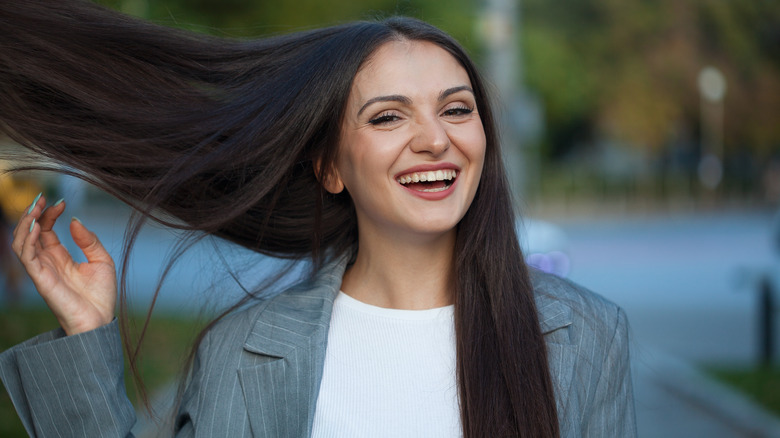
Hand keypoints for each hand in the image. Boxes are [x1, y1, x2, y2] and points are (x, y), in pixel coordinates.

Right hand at [11, 194, 116, 334]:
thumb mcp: (102, 260)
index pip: (46, 229)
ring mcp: (42, 270)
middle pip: (30, 232)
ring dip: (25, 223)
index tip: (62, 202)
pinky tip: (36, 227)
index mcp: (59, 257)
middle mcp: (47, 262)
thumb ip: (89, 240)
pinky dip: (27, 240)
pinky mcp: (40, 279)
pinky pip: (26, 257)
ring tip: (36, 207)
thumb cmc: (101, 295)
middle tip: (42, 198)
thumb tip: (74, 220)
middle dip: (34, 213)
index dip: (51, 213)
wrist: (100, 320)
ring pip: (21, 242)